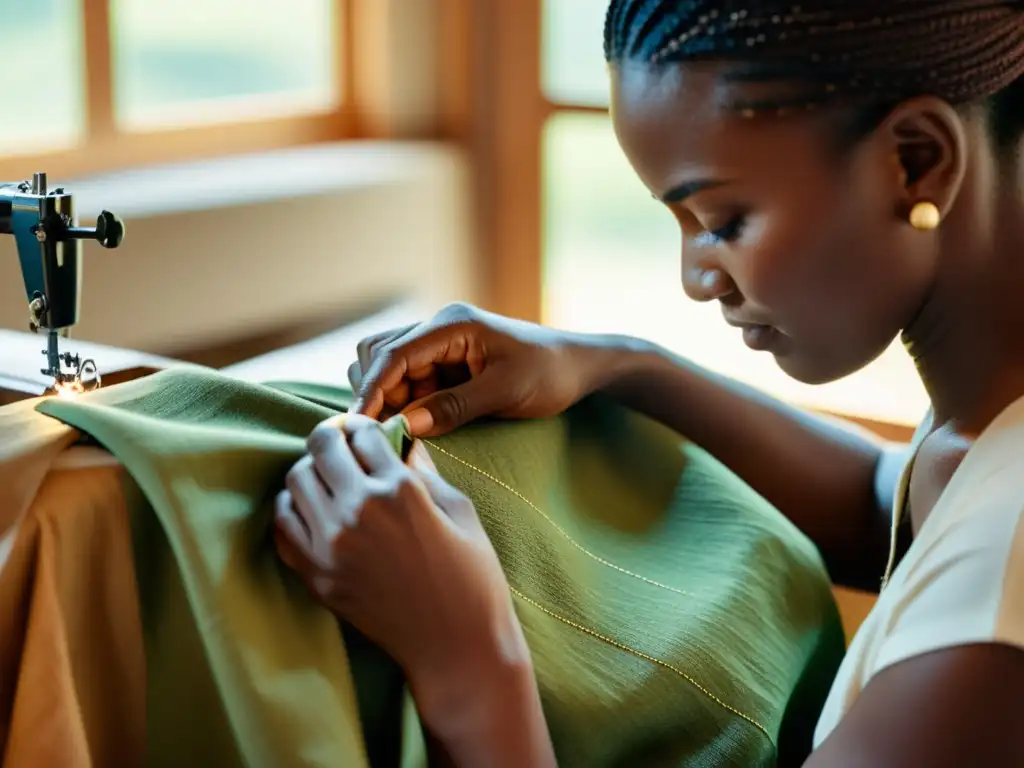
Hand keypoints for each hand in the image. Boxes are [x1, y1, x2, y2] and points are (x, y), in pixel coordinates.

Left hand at [273, 414, 530, 721]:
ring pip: (296, 479)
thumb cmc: (471, 577)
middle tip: (343, 447)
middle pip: (321, 447)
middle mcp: (358, 511)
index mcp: (400, 490)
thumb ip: (425, 470)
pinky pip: (283, 524)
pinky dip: (293, 508)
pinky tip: (314, 510)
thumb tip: (401, 441)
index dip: (365, 427)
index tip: (367, 433)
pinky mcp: (315, 575)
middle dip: (333, 438)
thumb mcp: (460, 510)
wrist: (456, 648)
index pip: (362, 432)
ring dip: (312, 470)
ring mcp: (330, 545)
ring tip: (330, 479)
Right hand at [349, 302, 594, 436]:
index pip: (393, 354)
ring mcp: (439, 345)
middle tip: (389, 432)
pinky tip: (416, 425)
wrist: (577, 367)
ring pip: (388, 367)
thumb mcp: (505, 392)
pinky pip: (408, 380)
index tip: (359, 426)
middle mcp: (438, 328)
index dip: (372, 391)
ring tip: (405, 431)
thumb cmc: (549, 374)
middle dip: (377, 393)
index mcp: (452, 325)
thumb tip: (405, 425)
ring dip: (389, 398)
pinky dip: (404, 402)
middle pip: (378, 355)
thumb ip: (454, 407)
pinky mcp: (444, 363)